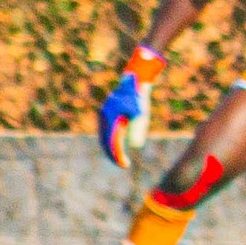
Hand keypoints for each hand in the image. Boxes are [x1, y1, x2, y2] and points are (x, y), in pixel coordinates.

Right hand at [97, 46, 164, 167]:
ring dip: (111, 148)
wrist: (134, 80)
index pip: (111, 141)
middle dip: (113, 154)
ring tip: (120, 159)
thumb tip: (136, 145)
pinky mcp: (108, 114)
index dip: (117, 155)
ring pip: (104, 136)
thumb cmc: (138, 96)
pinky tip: (118, 147)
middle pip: (105, 140)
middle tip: (123, 164)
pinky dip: (111, 140)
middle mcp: (104, 116)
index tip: (125, 164)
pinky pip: (107, 131)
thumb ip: (137, 128)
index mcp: (110, 117)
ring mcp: (105, 115)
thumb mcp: (140, 113)